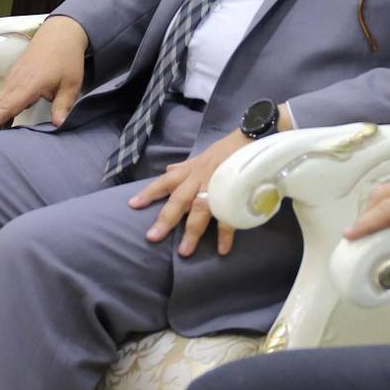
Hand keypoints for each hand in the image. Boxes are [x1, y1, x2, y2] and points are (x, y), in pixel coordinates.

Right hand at [0, 14, 88, 131]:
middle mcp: (16, 82)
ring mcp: (13, 77)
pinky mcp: (14, 76)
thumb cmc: (67, 58)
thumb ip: (63, 106)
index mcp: (29, 85)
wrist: (61, 33)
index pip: (7, 107)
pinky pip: (2, 95)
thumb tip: (59, 125)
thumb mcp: (71, 84)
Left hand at [132, 129, 252, 255]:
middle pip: (179, 199)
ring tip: (185, 251)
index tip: (133, 204)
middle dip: (166, 219)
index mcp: (192, 170)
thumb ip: (186, 167)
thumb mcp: (204, 155)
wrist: (256, 138)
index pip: (166, 180)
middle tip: (152, 237)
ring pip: (200, 210)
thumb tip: (169, 170)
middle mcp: (200, 178)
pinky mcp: (235, 193)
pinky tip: (222, 249)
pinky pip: (229, 215)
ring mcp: (217, 187)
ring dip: (192, 231)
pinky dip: (226, 233)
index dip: (149, 192)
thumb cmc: (229, 148)